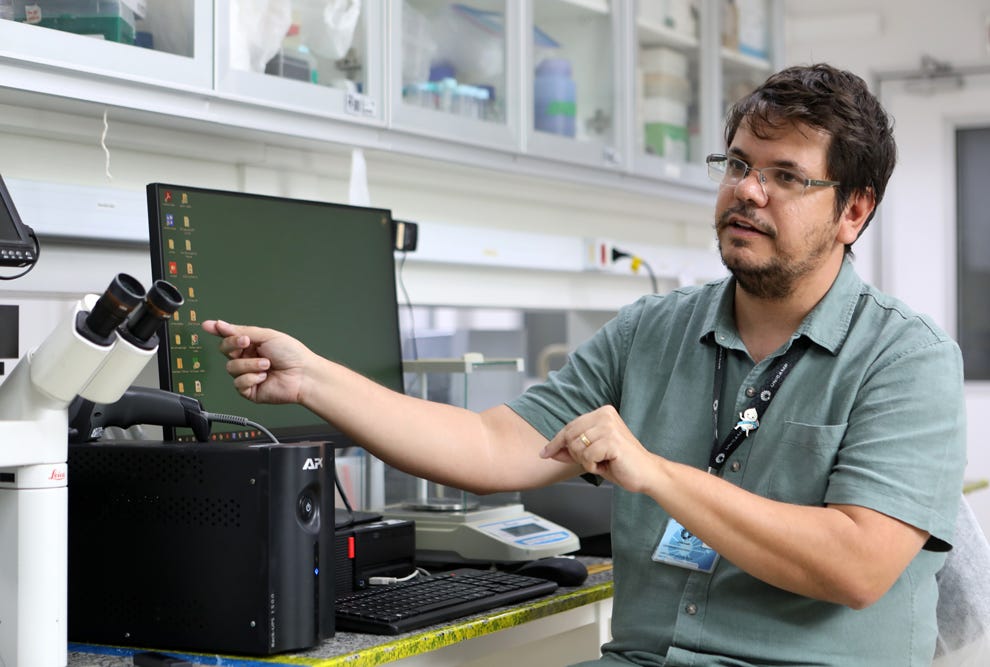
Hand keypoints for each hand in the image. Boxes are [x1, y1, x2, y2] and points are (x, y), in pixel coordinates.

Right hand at [201, 319, 311, 405]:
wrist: (303, 374)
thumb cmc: (292, 354)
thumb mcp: (266, 335)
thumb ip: (241, 330)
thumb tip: (221, 324)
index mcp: (252, 344)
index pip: (229, 336)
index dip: (218, 331)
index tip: (207, 325)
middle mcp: (248, 359)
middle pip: (225, 350)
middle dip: (233, 345)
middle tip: (246, 343)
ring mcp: (248, 374)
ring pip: (231, 367)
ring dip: (249, 364)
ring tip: (266, 364)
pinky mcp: (249, 390)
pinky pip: (238, 383)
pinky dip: (251, 378)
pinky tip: (264, 377)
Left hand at [539, 405, 658, 493]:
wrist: (647, 474)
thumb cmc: (621, 464)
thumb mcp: (592, 455)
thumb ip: (571, 450)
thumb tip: (549, 451)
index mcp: (602, 412)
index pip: (570, 426)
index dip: (556, 442)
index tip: (544, 453)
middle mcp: (605, 415)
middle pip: (569, 436)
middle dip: (575, 455)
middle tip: (594, 461)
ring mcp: (609, 426)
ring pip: (577, 447)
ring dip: (586, 461)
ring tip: (604, 462)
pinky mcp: (612, 440)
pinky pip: (587, 457)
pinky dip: (594, 466)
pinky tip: (608, 464)